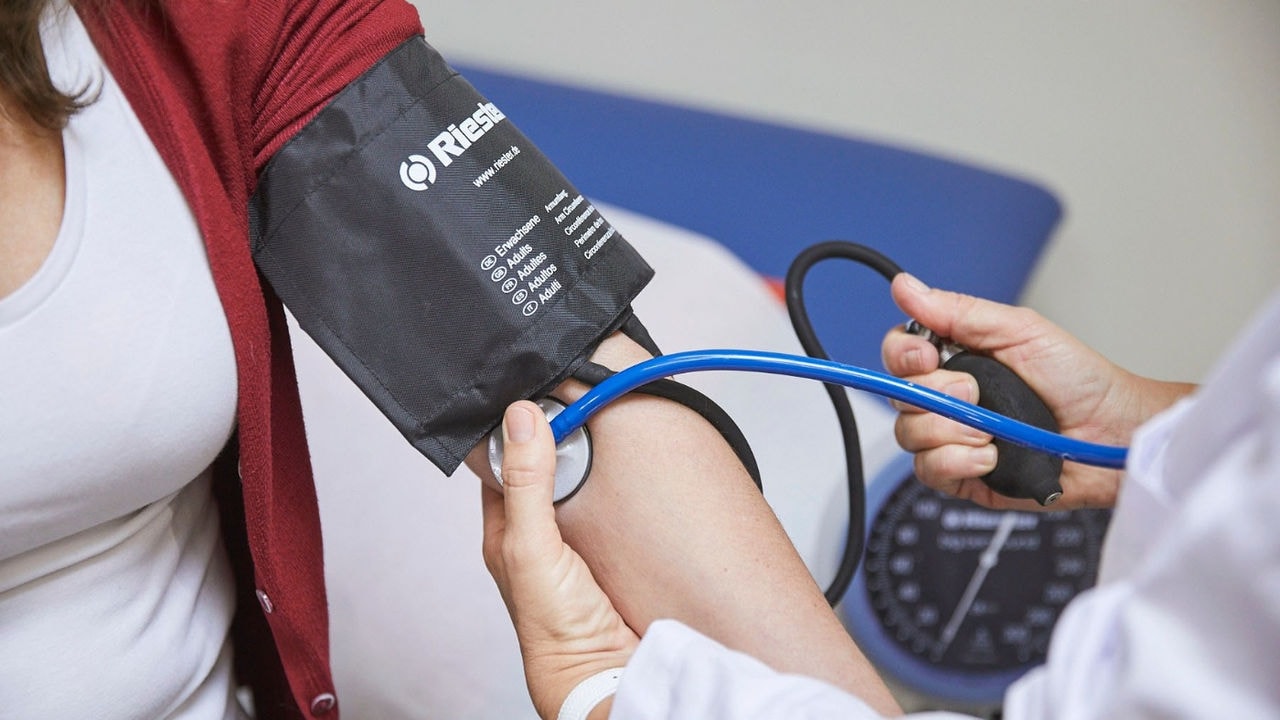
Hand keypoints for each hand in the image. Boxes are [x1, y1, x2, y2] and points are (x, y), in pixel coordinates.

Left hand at [481, 401, 639, 719]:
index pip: (506, 463)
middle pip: (549, 470)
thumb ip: (526, 483)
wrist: (606, 673)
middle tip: (583, 403)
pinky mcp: (611, 550)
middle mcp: (540, 535)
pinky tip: (635, 476)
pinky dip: (622, 490)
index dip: (519, 429)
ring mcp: (576, 542)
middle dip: (564, 440)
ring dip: (595, 464)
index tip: (541, 395)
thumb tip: (521, 419)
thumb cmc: (555, 628)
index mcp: (508, 530)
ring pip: (582, 487)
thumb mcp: (532, 544)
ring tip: (609, 427)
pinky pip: (615, 508)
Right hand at [881, 273, 1194, 509]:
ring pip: (910, 435)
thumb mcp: (1019, 330)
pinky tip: (991, 456)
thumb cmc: (1079, 380)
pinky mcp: (962, 476)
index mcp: (956, 358)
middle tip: (975, 393)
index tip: (927, 357)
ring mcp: (952, 439)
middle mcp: (947, 399)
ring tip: (991, 430)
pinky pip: (929, 471)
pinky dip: (958, 463)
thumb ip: (957, 311)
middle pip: (899, 397)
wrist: (1112, 434)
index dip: (903, 357)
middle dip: (937, 396)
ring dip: (952, 432)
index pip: (899, 355)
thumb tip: (905, 286)